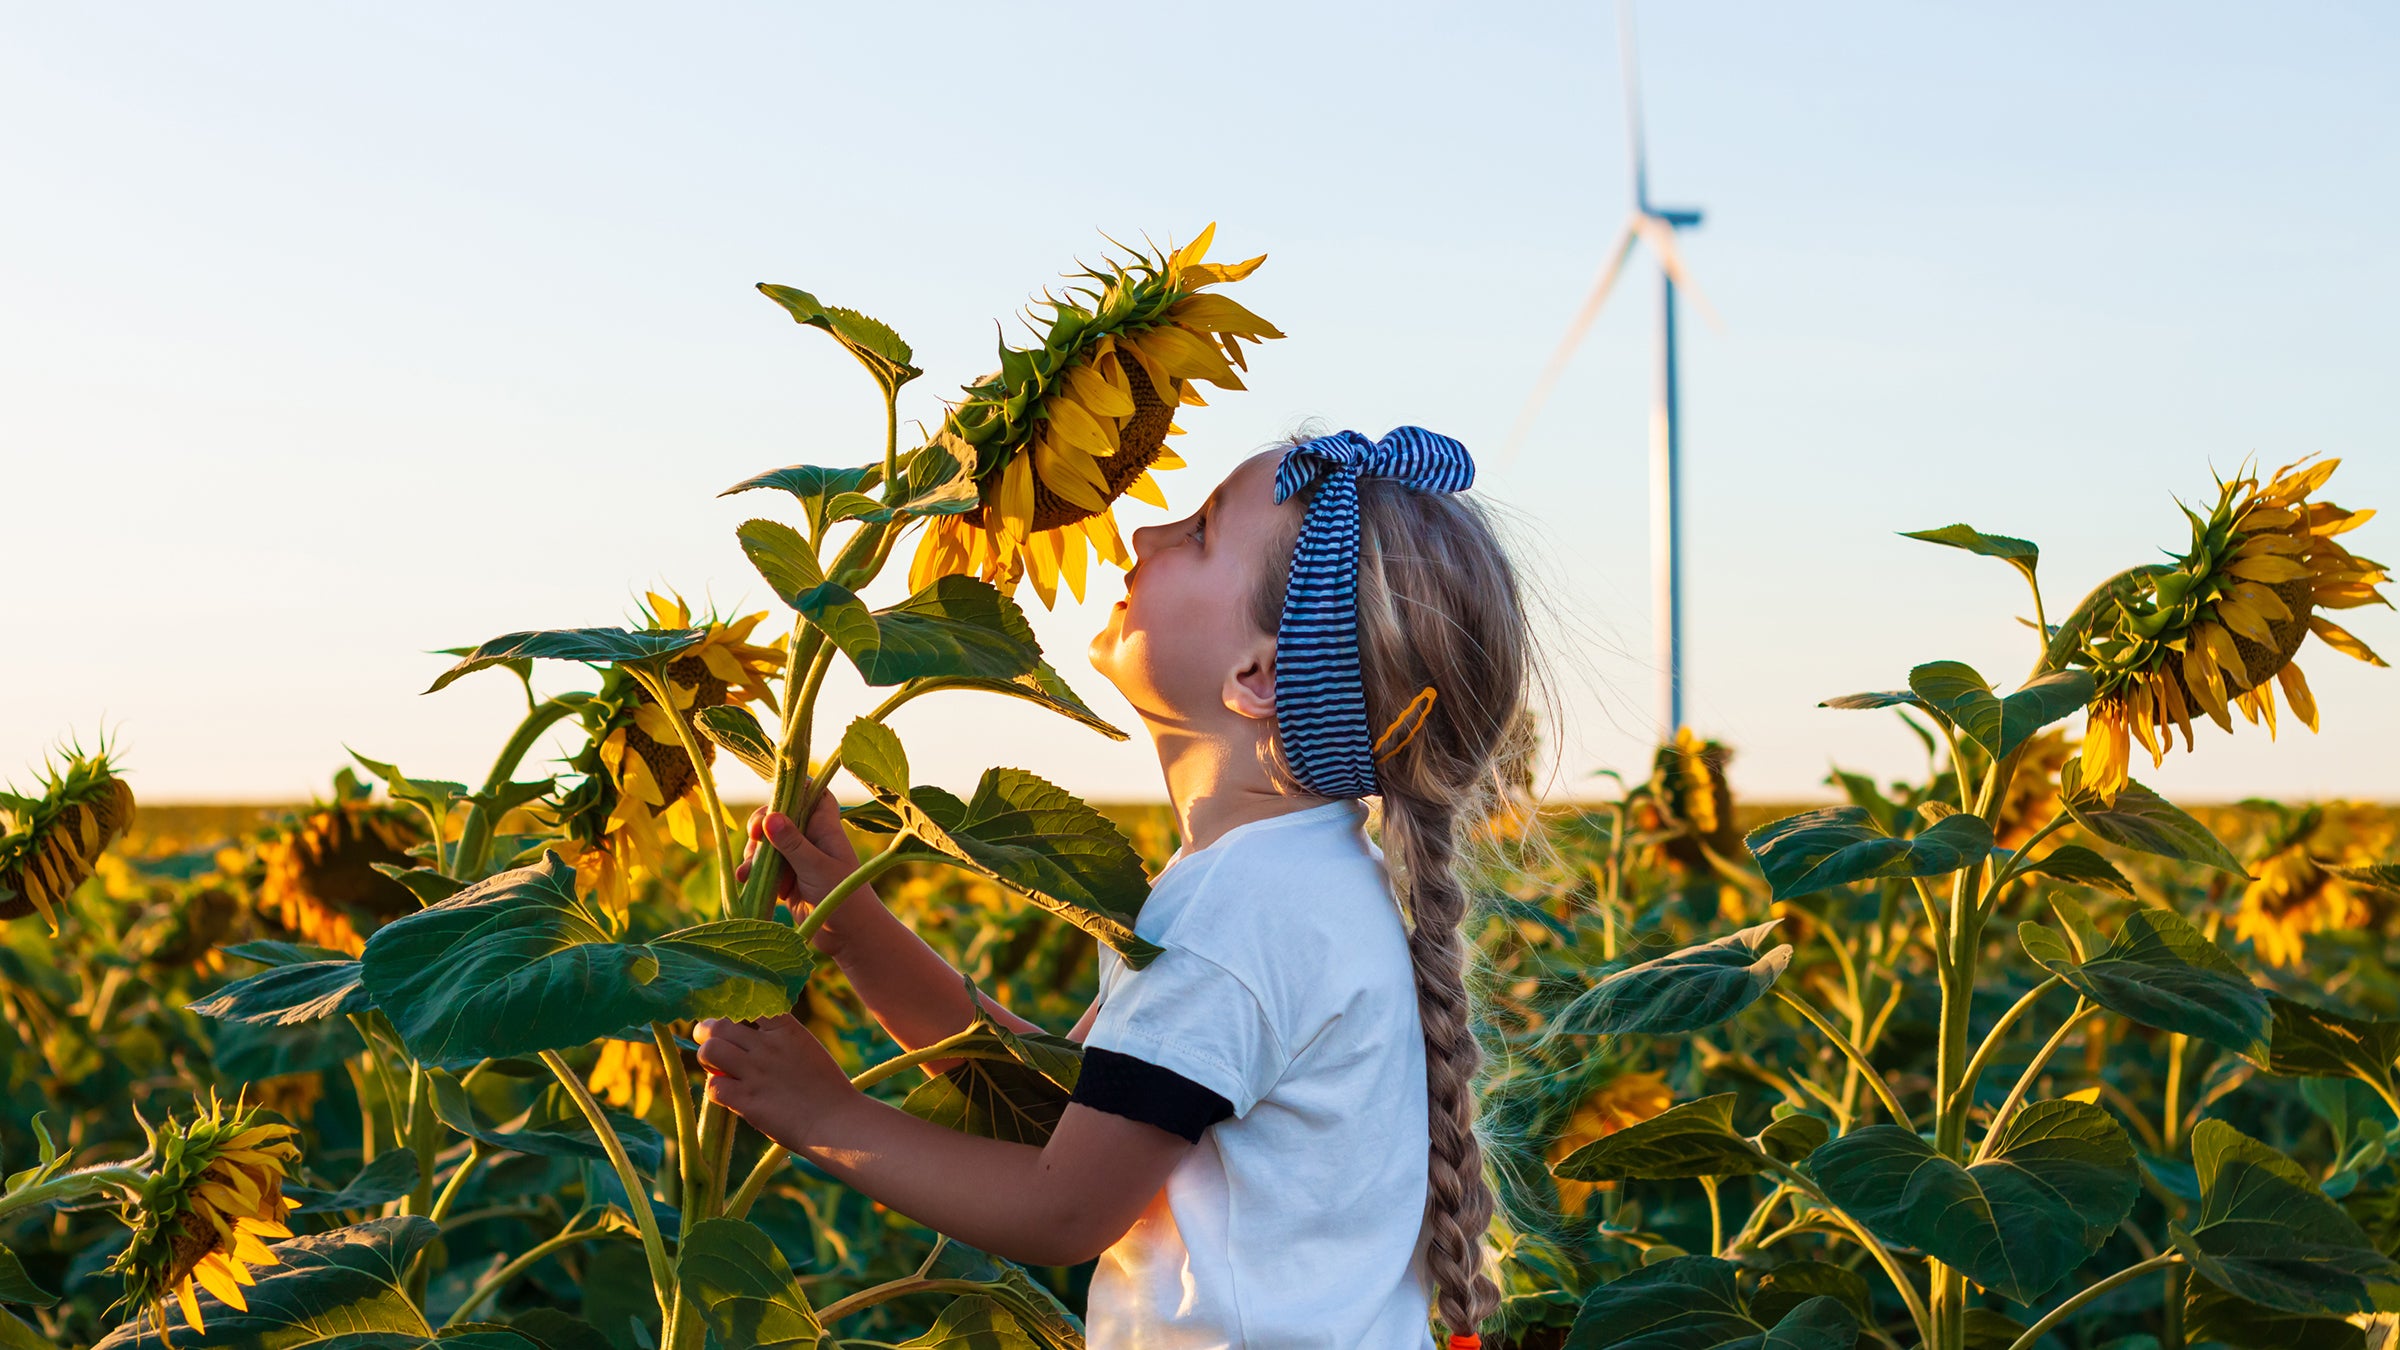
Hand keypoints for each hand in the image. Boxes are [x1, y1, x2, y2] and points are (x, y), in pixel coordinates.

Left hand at [694, 1014, 858, 1150]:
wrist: (836, 1122)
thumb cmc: (827, 1089)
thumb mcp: (806, 1049)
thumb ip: (778, 1040)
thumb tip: (745, 1041)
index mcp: (786, 1029)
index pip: (748, 1002)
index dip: (732, 1008)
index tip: (728, 1017)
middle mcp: (768, 1046)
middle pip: (720, 1025)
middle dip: (707, 1031)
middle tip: (706, 1039)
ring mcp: (756, 1072)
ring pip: (710, 1050)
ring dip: (706, 1057)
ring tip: (713, 1066)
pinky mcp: (747, 1100)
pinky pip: (713, 1086)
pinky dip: (715, 1089)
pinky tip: (727, 1094)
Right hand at [734, 793, 880, 957]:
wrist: (849, 935)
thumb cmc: (843, 896)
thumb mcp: (815, 867)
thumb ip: (792, 843)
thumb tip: (769, 817)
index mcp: (824, 827)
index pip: (812, 794)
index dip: (793, 789)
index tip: (773, 799)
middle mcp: (811, 838)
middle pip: (780, 817)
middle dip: (762, 825)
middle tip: (754, 837)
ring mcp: (798, 859)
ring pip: (768, 844)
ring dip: (754, 854)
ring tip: (748, 871)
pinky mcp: (788, 879)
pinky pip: (765, 868)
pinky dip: (754, 871)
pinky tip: (745, 880)